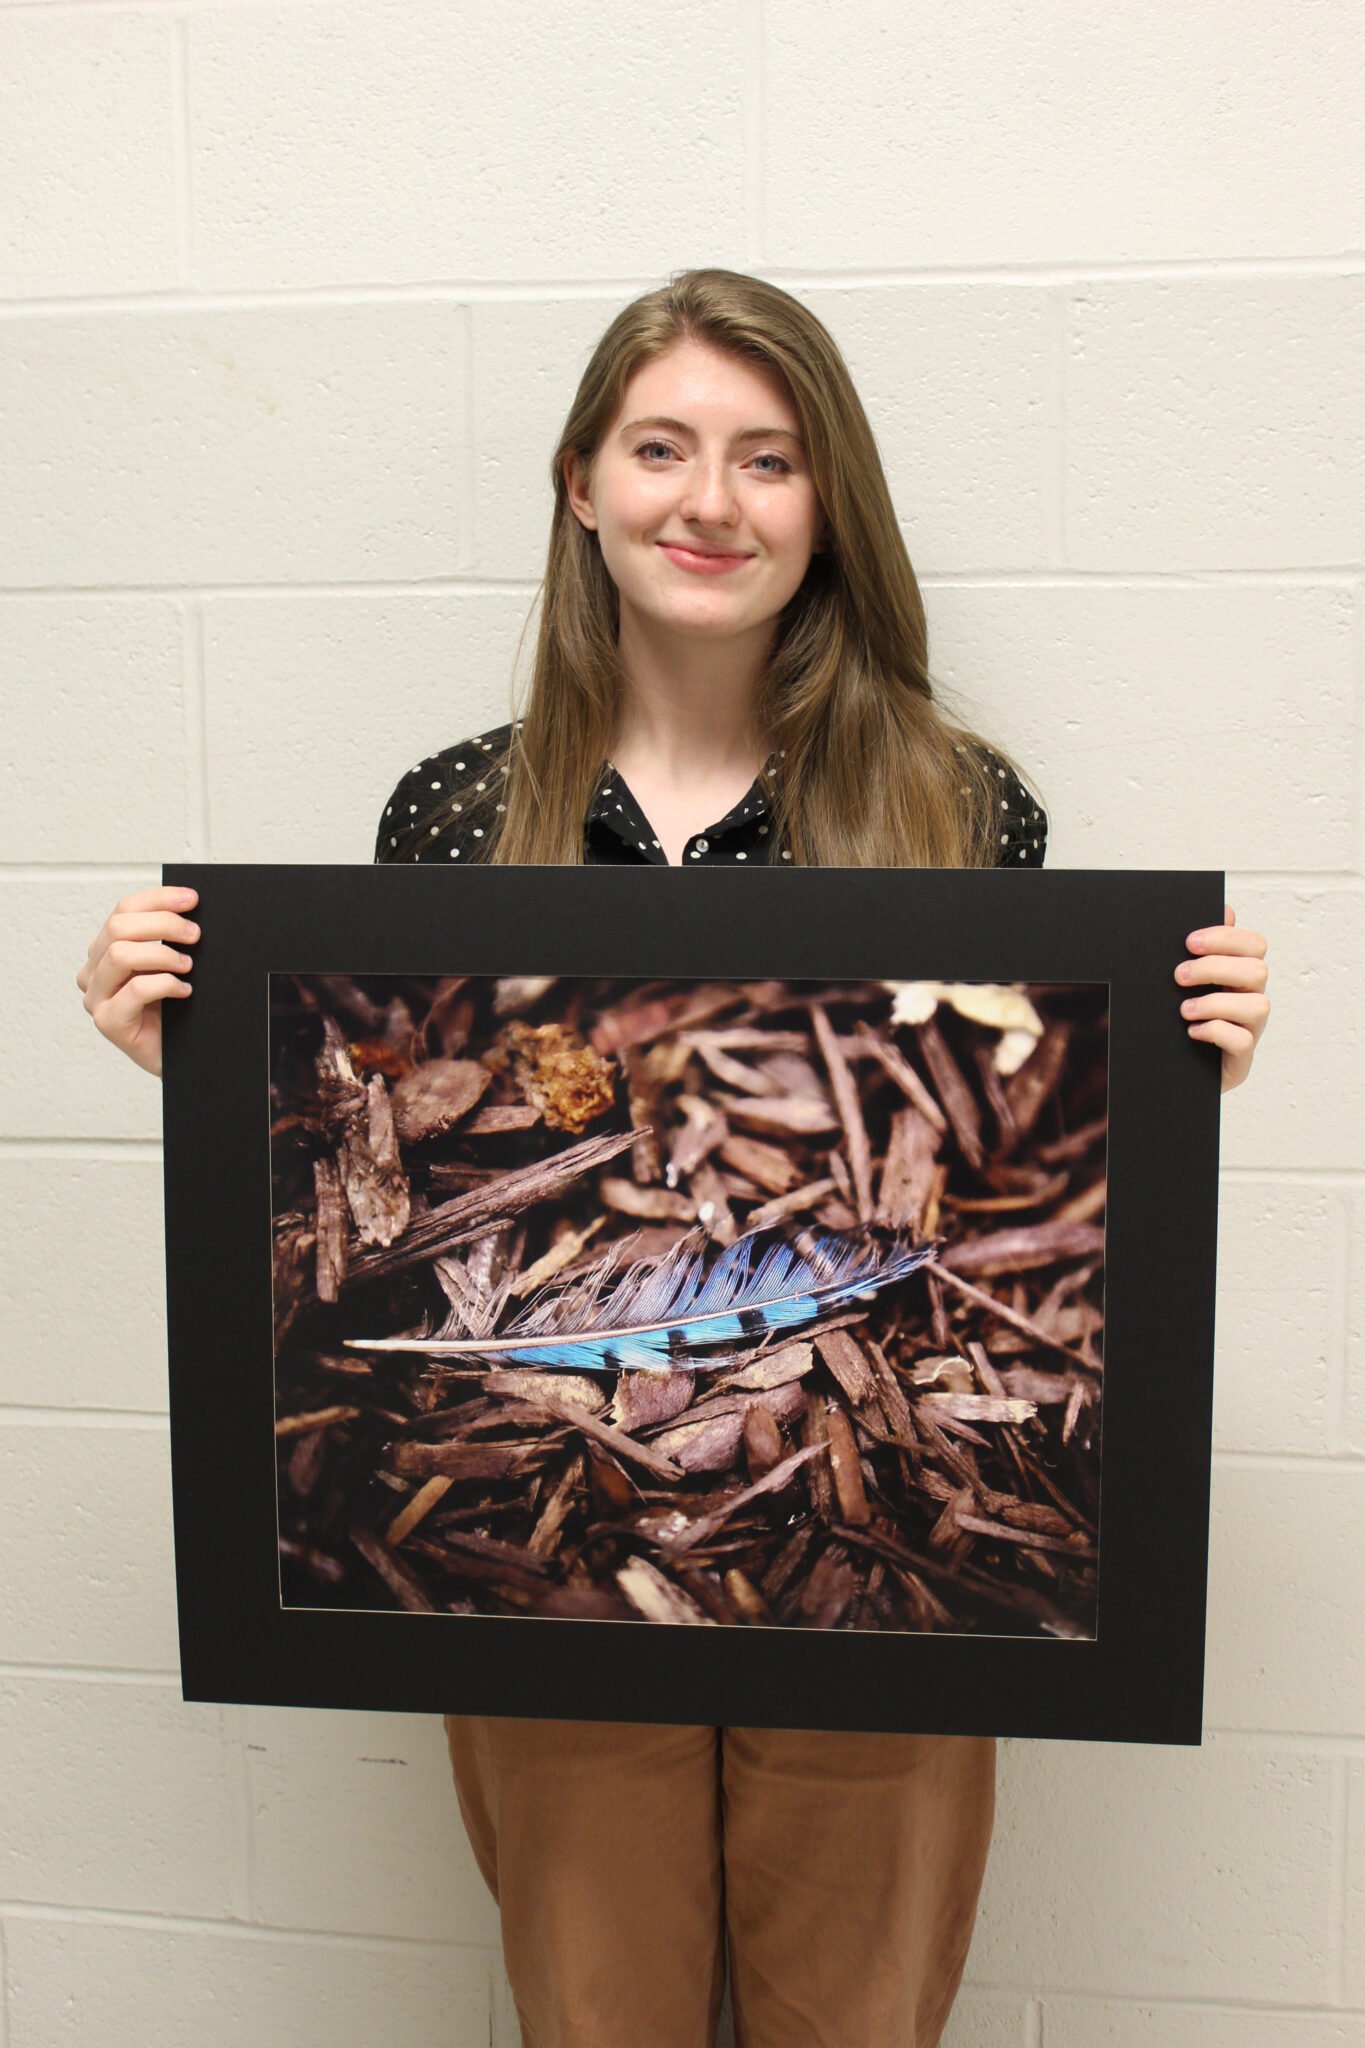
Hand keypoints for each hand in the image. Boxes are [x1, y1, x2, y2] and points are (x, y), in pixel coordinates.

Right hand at [76, 885, 199, 1077]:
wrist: (182, 1056)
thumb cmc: (175, 1011)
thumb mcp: (170, 965)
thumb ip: (166, 937)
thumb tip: (188, 906)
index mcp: (105, 950)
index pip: (124, 910)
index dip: (159, 899)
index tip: (192, 899)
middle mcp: (93, 971)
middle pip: (119, 927)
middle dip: (163, 924)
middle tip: (195, 935)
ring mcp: (97, 998)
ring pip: (120, 954)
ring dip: (162, 954)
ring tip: (188, 966)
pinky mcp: (108, 1021)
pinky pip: (136, 989)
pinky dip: (166, 984)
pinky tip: (184, 991)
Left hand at [1175, 903, 1268, 1093]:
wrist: (1168, 1068)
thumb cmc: (1178, 1017)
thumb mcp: (1182, 982)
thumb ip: (1200, 949)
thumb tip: (1224, 909)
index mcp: (1239, 974)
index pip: (1254, 944)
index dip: (1226, 938)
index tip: (1190, 942)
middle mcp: (1250, 998)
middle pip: (1258, 970)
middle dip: (1215, 968)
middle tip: (1179, 976)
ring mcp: (1250, 1029)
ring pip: (1258, 1005)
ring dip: (1216, 1003)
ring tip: (1185, 1010)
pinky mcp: (1240, 1059)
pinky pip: (1242, 1041)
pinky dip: (1216, 1031)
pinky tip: (1192, 1031)